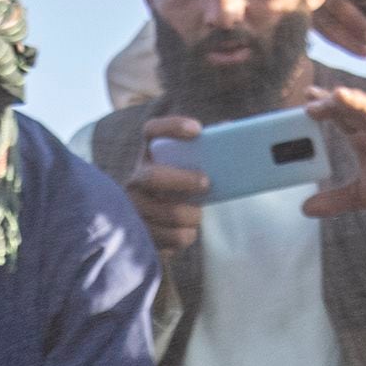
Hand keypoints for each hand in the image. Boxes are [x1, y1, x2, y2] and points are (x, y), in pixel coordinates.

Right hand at [122, 118, 212, 259]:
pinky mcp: (139, 235)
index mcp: (150, 156)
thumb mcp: (192, 171)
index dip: (171, 127)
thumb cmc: (185, 194)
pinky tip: (187, 231)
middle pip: (153, 176)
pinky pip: (170, 238)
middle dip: (182, 179)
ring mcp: (133, 208)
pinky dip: (186, 236)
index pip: (152, 131)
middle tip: (207, 183)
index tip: (198, 130)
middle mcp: (136, 179)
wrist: (169, 231)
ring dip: (192, 216)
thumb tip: (231, 129)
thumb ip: (207, 152)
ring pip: (167, 213)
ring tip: (199, 215)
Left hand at [300, 79, 365, 220]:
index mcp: (364, 136)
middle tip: (314, 102)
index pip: (341, 115)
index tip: (308, 96)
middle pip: (354, 108)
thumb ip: (335, 200)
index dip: (325, 104)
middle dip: (335, 102)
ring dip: (359, 102)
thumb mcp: (362, 196)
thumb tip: (306, 209)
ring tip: (341, 95)